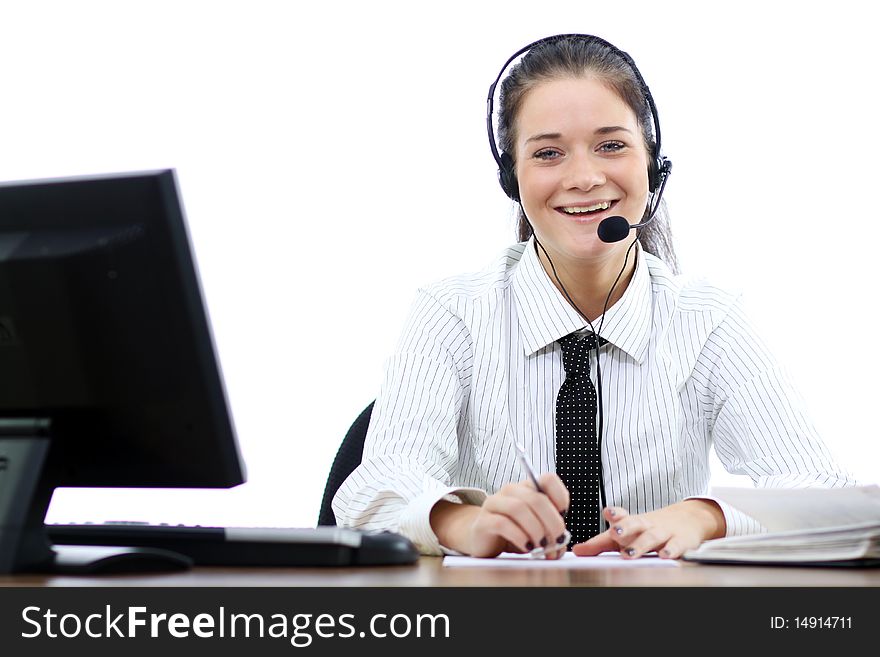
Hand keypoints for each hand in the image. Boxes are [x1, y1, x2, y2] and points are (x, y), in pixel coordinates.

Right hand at [431, 473, 569, 558]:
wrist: (484, 541)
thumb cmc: (513, 532)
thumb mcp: (536, 529)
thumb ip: (550, 532)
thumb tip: (561, 543)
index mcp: (526, 488)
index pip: (547, 479)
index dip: (560, 496)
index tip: (564, 515)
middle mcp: (510, 491)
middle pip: (536, 498)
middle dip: (552, 522)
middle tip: (557, 541)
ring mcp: (494, 504)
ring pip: (518, 508)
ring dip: (536, 530)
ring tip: (541, 547)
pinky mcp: (483, 521)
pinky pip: (502, 524)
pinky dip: (519, 537)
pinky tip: (526, 547)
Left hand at [571, 500, 725, 559]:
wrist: (687, 519)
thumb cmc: (648, 529)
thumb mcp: (625, 534)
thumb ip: (600, 544)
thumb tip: (577, 550)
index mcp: (631, 522)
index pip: (621, 516)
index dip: (615, 514)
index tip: (608, 512)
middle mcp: (645, 525)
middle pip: (635, 523)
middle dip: (624, 527)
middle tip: (615, 532)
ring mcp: (663, 532)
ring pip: (652, 537)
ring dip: (641, 543)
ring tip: (630, 552)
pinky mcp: (681, 540)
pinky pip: (676, 545)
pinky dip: (671, 550)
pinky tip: (664, 555)